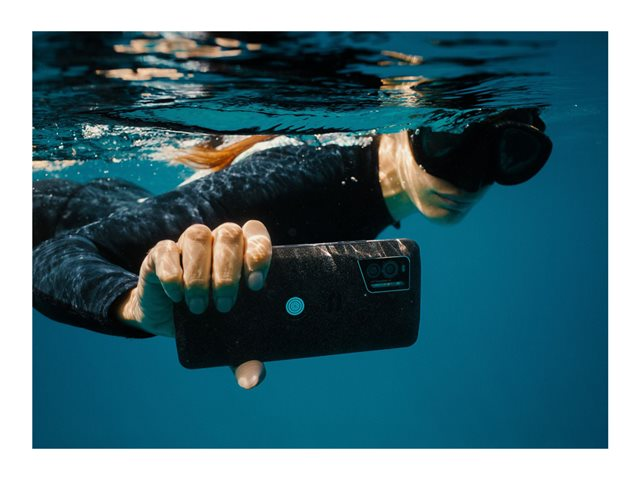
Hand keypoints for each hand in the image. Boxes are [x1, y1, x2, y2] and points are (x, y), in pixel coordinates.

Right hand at [114, 220, 271, 388]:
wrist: (169, 322)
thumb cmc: (210, 322)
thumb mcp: (229, 341)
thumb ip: (245, 358)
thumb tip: (252, 380)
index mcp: (242, 252)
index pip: (256, 234)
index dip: (259, 252)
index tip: (256, 285)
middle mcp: (218, 242)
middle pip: (229, 234)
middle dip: (229, 271)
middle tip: (225, 305)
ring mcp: (188, 244)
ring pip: (198, 235)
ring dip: (200, 273)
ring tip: (198, 306)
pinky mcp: (159, 254)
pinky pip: (165, 250)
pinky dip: (172, 272)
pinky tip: (176, 295)